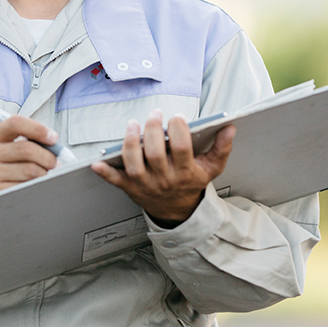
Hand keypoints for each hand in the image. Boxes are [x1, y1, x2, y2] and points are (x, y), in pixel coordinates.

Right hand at [0, 116, 58, 214]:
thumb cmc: (1, 167)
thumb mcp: (7, 148)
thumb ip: (28, 142)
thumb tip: (55, 146)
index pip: (16, 124)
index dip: (38, 129)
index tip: (53, 138)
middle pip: (27, 149)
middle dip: (48, 157)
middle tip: (55, 162)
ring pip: (30, 170)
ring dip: (44, 174)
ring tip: (44, 175)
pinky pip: (26, 188)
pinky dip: (35, 187)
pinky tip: (33, 186)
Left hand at [91, 110, 234, 226]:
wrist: (178, 211)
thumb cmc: (192, 183)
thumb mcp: (212, 168)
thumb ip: (222, 148)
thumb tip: (230, 127)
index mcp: (185, 173)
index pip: (182, 149)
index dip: (179, 130)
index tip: (177, 117)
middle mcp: (164, 179)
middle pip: (155, 154)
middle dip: (153, 131)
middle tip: (154, 115)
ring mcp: (145, 185)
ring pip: (134, 164)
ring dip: (130, 143)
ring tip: (133, 124)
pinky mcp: (130, 188)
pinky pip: (116, 181)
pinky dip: (105, 172)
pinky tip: (97, 161)